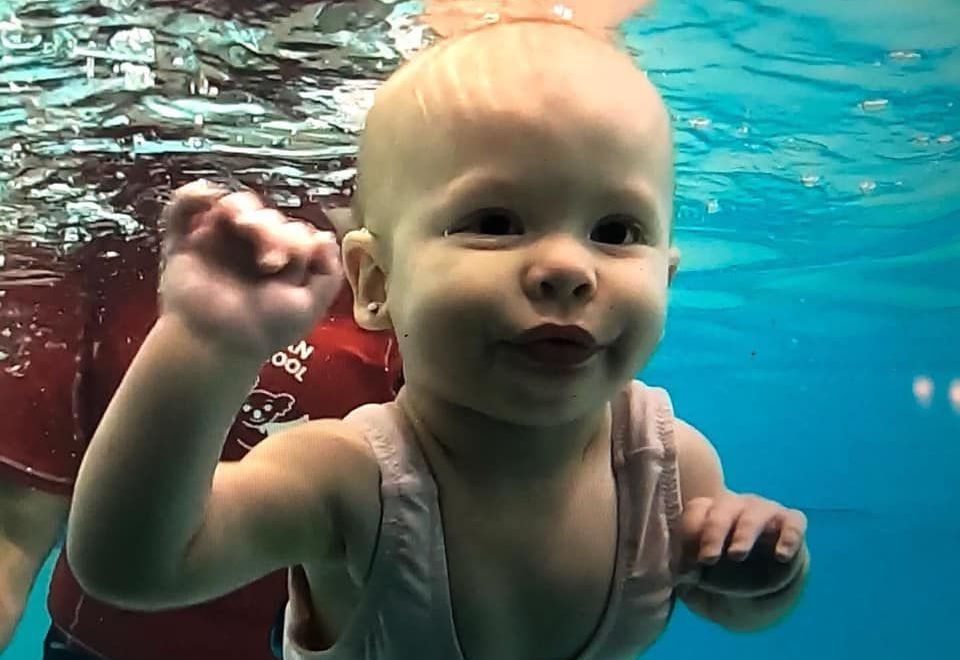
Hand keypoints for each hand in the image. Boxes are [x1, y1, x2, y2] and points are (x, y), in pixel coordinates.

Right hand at [159, 180, 341, 357]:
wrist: (219, 348)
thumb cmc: (264, 330)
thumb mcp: (309, 306)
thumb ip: (328, 274)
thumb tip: (325, 237)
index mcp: (281, 257)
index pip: (293, 229)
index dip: (295, 239)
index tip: (286, 264)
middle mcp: (250, 245)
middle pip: (266, 216)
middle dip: (271, 230)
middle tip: (268, 260)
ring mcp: (218, 241)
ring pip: (234, 204)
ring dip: (242, 208)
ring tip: (242, 225)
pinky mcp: (184, 242)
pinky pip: (183, 207)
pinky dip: (193, 195)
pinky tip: (208, 197)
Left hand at [681, 493, 807, 596]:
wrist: (756, 595)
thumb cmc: (718, 577)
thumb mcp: (696, 581)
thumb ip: (686, 574)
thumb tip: (684, 572)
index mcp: (709, 513)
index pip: (698, 511)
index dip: (690, 533)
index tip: (688, 563)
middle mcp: (736, 506)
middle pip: (723, 508)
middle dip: (713, 532)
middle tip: (708, 559)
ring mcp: (765, 512)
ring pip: (755, 513)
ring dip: (744, 533)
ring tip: (736, 555)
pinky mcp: (791, 525)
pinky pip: (793, 523)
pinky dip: (789, 536)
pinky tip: (781, 556)